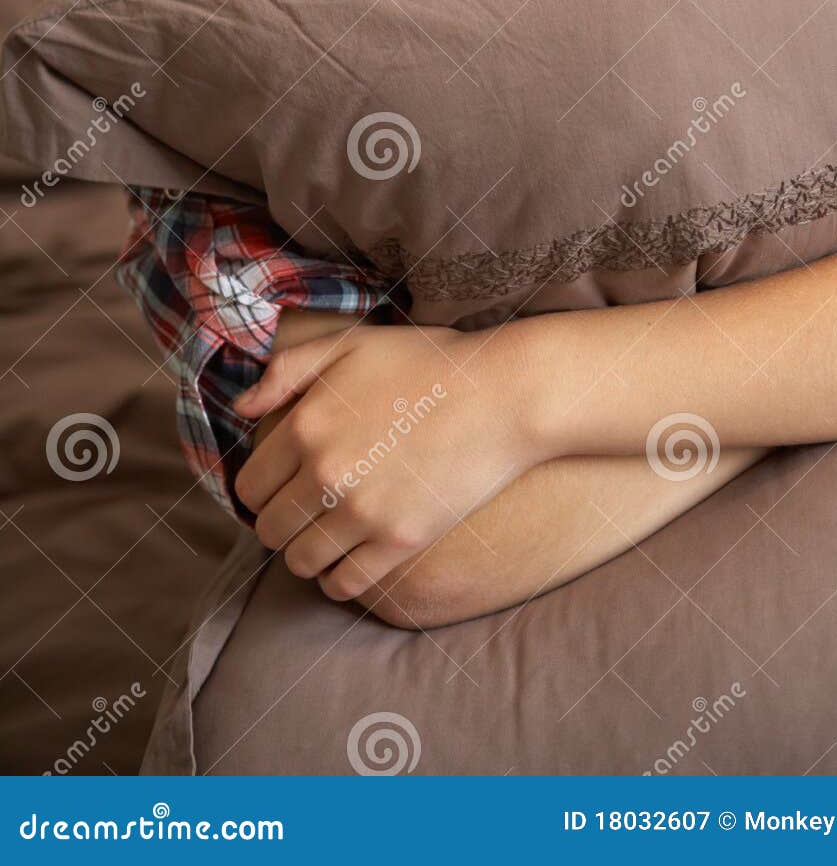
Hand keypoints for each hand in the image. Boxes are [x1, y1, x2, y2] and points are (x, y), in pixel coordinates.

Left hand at [231, 318, 542, 599]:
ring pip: (300, 562)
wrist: (503, 394)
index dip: (259, 490)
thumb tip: (240, 408)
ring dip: (305, 554)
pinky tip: (348, 560)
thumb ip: (288, 369)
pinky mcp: (400, 541)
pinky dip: (337, 579)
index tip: (278, 488)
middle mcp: (325, 473)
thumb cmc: (429, 362)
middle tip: (301, 514)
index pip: (250, 486)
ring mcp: (363, 511)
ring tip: (324, 537)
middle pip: (269, 530)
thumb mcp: (353, 343)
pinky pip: (344, 584)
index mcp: (306, 425)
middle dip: (279, 524)